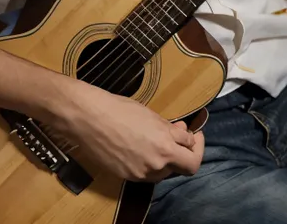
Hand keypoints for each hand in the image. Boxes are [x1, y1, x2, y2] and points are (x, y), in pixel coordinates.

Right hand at [52, 79, 204, 181]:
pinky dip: (152, 162)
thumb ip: (169, 129)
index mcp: (165, 146)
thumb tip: (181, 133)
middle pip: (184, 168)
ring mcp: (141, 173)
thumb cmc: (120, 110)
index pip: (193, 153)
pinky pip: (148, 173)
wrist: (90, 119)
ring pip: (165, 171)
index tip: (193, 133)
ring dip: (168, 158)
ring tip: (160, 140)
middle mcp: (156, 164)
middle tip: (184, 139)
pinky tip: (144, 147)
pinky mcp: (127, 177)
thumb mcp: (152, 116)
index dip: (196, 141)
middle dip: (187, 153)